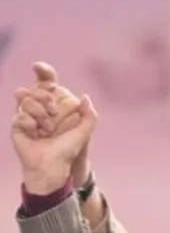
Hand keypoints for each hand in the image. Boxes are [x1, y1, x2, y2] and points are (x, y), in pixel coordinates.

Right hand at [11, 62, 96, 193]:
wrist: (53, 166)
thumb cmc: (67, 150)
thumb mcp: (83, 133)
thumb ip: (89, 115)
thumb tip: (85, 96)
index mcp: (53, 105)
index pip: (46, 82)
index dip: (42, 71)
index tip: (37, 66)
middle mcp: (38, 107)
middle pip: (35, 88)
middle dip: (45, 98)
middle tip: (53, 113)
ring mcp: (26, 115)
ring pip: (25, 99)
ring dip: (39, 114)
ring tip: (46, 129)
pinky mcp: (17, 125)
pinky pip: (20, 115)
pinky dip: (30, 125)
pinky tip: (35, 134)